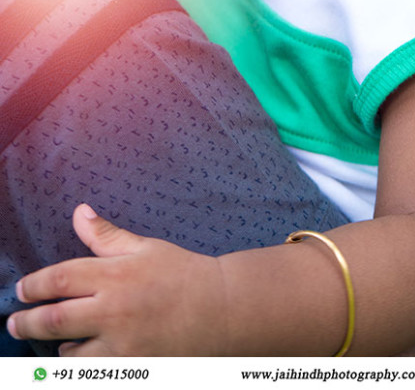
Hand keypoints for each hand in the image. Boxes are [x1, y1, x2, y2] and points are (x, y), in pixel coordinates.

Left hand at [8, 204, 227, 355]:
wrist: (222, 310)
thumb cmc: (182, 274)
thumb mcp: (145, 247)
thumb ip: (107, 236)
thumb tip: (79, 213)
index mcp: (116, 275)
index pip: (59, 280)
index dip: (33, 286)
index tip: (21, 291)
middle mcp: (114, 311)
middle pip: (53, 321)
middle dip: (27, 323)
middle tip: (15, 323)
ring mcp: (123, 345)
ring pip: (69, 356)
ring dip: (57, 350)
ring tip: (57, 343)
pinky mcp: (133, 369)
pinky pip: (94, 374)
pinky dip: (82, 367)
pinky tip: (83, 359)